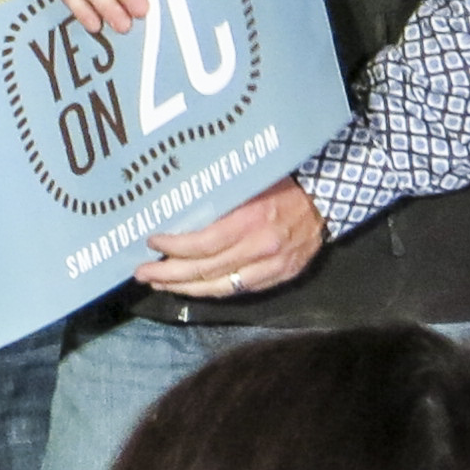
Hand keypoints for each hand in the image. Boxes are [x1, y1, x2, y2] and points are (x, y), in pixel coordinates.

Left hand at [135, 175, 325, 299]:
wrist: (328, 196)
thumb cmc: (281, 180)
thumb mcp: (247, 179)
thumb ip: (217, 196)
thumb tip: (174, 204)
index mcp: (251, 221)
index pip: (204, 244)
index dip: (174, 247)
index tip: (151, 241)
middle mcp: (262, 248)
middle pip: (208, 270)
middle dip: (170, 275)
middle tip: (142, 273)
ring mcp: (274, 267)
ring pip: (223, 287)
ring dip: (187, 288)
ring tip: (161, 285)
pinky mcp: (283, 276)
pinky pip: (243, 290)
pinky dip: (215, 290)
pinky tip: (194, 287)